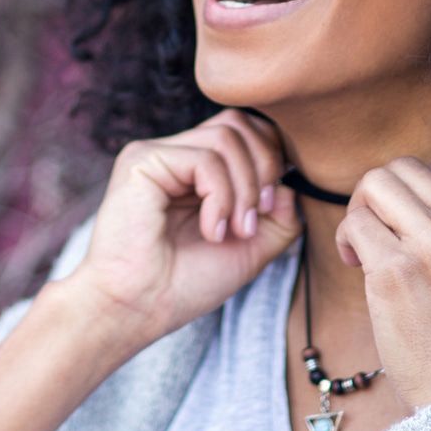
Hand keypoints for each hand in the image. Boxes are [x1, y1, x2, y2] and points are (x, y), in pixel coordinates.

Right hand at [67, 109, 301, 350]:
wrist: (139, 309)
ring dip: (245, 188)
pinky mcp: (142, 161)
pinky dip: (222, 198)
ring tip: (236, 231)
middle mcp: (175, 154)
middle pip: (240, 122)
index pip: (247, 131)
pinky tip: (212, 231)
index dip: (272, 160)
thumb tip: (292, 182)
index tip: (271, 208)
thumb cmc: (184, 284)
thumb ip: (279, 215)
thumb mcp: (251, 248)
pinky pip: (204, 159)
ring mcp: (157, 154)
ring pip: (227, 137)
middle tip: (258, 216)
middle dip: (266, 165)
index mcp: (195, 170)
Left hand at [334, 157, 430, 410]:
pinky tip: (356, 267)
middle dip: (378, 196)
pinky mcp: (395, 270)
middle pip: (402, 168)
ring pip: (375, 184)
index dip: (409, 197)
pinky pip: (355, 223)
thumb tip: (403, 189)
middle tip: (373, 234)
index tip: (402, 232)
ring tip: (363, 249)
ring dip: (359, 212)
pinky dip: (346, 240)